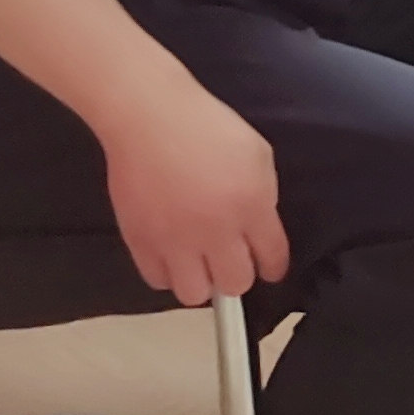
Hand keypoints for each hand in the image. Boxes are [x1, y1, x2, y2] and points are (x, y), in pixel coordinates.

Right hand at [100, 78, 287, 304]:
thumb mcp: (258, 156)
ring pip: (194, 294)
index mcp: (251, 207)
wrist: (152, 120)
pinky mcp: (140, 242)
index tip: (270, 268)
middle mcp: (215, 231)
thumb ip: (262, 197)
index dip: (273, 267)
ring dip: (201, 282)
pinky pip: (157, 280)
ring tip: (200, 263)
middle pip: (235, 284)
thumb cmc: (209, 128)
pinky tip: (172, 256)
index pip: (271, 258)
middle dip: (238, 277)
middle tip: (232, 262)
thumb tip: (257, 227)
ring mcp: (175, 241)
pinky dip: (167, 273)